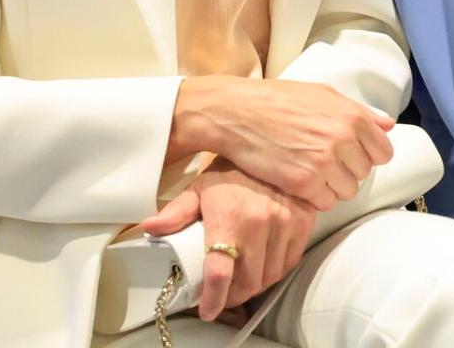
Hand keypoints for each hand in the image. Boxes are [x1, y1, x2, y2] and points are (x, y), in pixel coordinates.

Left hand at [143, 162, 316, 321]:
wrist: (274, 143)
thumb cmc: (232, 169)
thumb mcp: (201, 187)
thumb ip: (177, 212)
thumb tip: (149, 227)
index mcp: (230, 218)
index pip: (221, 273)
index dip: (213, 300)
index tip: (208, 310)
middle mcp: (261, 222)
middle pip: (248, 282)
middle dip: (234, 295)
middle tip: (224, 293)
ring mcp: (286, 222)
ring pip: (271, 275)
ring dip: (256, 285)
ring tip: (243, 280)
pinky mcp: (304, 220)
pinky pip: (290, 261)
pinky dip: (276, 270)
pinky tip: (265, 264)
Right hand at [170, 77, 393, 210]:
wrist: (239, 112)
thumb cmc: (281, 98)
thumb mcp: (325, 94)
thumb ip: (360, 112)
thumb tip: (388, 125)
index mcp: (353, 117)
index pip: (383, 152)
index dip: (369, 154)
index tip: (353, 154)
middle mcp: (344, 141)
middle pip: (363, 173)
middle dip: (348, 169)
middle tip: (325, 160)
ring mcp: (324, 164)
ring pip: (346, 191)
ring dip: (333, 186)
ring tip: (312, 171)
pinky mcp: (303, 184)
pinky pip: (324, 203)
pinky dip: (315, 197)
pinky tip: (301, 181)